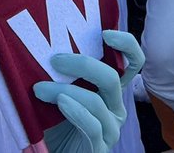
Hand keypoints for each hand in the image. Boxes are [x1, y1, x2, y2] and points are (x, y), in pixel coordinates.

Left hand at [36, 30, 144, 152]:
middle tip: (55, 60)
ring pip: (96, 102)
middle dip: (83, 64)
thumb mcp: (60, 94)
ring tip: (40, 89)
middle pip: (112, 78)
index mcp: (111, 91)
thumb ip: (62, 75)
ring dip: (64, 90)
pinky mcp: (100, 149)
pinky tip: (60, 103)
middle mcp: (116, 108)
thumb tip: (44, 48)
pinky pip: (92, 126)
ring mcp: (110, 130)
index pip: (133, 64)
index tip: (104, 33)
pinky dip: (76, 111)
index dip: (126, 45)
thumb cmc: (55, 125)